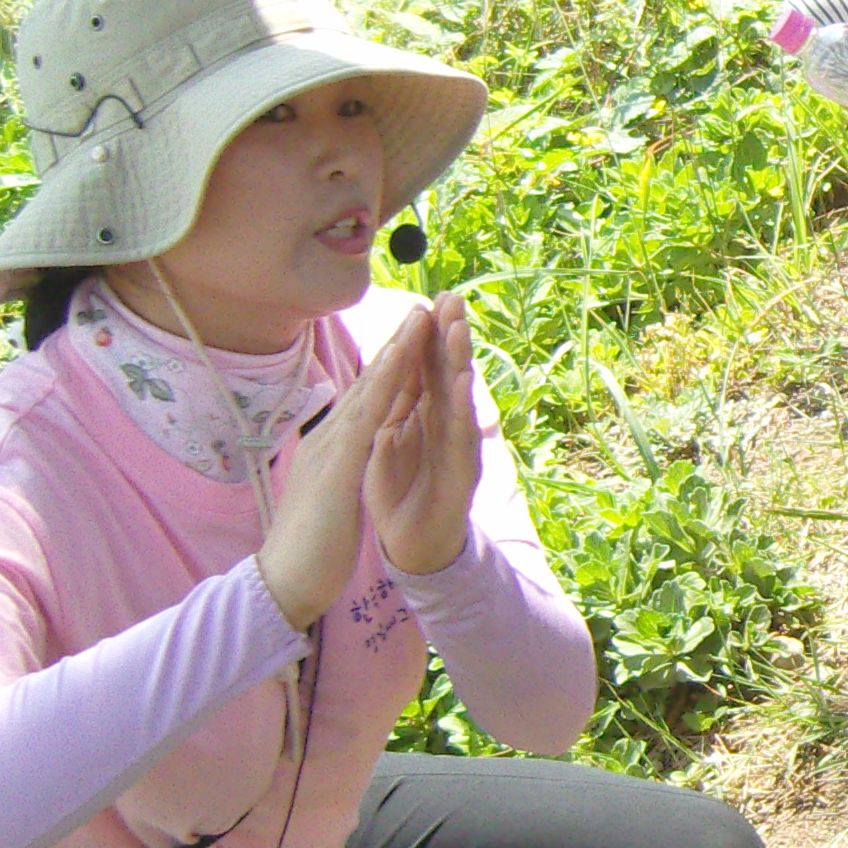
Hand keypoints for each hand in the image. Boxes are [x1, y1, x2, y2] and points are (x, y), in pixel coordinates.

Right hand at [255, 317, 415, 630]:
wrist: (282, 581)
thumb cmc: (308, 542)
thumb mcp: (328, 492)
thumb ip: (337, 465)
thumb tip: (348, 447)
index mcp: (332, 446)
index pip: (365, 398)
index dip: (389, 365)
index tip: (412, 334)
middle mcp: (330, 437)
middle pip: (368, 384)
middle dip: (397, 345)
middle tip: (422, 306)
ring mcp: (332, 449)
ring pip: (369, 391)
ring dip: (396, 353)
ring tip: (420, 318)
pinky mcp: (338, 468)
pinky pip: (368, 420)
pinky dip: (386, 389)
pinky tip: (404, 365)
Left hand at [366, 293, 483, 577]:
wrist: (412, 552)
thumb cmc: (398, 500)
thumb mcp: (385, 449)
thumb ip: (391, 415)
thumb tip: (386, 382)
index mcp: (422, 419)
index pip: (425, 370)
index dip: (427, 336)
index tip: (427, 299)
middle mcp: (445, 428)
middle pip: (448, 374)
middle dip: (450, 335)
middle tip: (452, 296)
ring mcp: (457, 451)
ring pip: (458, 399)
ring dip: (460, 362)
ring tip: (458, 328)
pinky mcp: (461, 477)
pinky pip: (460, 437)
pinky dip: (461, 407)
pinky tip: (462, 382)